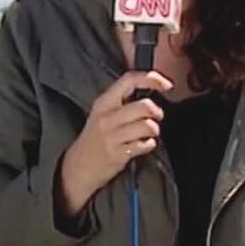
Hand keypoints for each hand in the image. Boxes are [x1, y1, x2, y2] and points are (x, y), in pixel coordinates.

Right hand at [56, 70, 173, 217]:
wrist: (77, 167)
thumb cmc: (95, 139)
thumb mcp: (102, 113)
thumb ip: (123, 100)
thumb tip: (151, 89)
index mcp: (104, 102)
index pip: (130, 80)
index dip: (152, 79)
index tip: (167, 85)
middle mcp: (107, 117)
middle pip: (145, 106)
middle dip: (157, 112)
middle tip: (155, 118)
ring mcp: (112, 136)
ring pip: (148, 126)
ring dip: (153, 130)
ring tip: (146, 133)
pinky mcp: (118, 154)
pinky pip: (145, 145)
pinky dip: (148, 144)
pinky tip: (141, 145)